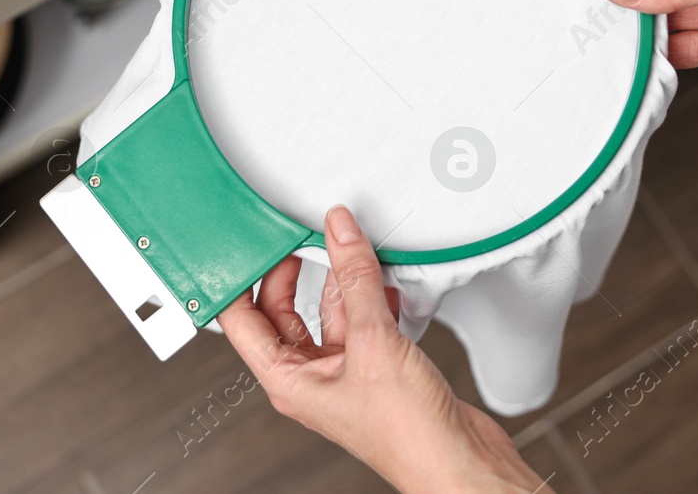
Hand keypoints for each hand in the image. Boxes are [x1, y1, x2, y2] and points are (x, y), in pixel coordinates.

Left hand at [218, 206, 548, 493]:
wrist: (458, 462)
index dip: (239, 280)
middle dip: (292, 272)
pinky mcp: (378, 368)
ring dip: (340, 280)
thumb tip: (339, 235)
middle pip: (283, 311)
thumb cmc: (408, 435)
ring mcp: (344, 373)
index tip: (246, 244)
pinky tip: (384, 278)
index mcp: (287, 380)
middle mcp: (311, 378)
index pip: (241, 321)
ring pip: (328, 312)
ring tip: (347, 246)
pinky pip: (363, 320)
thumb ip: (355, 280)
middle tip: (299, 236)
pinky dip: (371, 296)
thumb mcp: (373, 341)